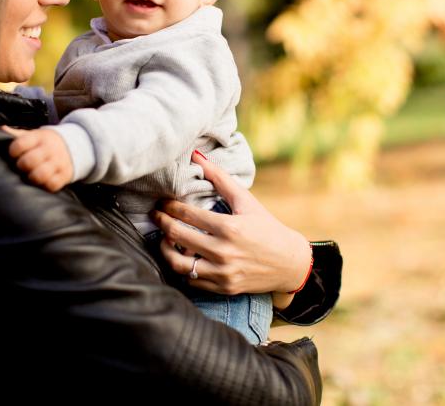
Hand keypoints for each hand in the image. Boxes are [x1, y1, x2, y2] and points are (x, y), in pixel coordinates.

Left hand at [2, 126, 73, 192]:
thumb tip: (2, 129)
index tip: (14, 154)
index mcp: (40, 137)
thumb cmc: (47, 142)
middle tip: (22, 166)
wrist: (76, 144)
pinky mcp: (65, 174)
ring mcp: (59, 162)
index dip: (13, 151)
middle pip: (30, 161)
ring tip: (32, 175)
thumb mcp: (35, 135)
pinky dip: (45, 185)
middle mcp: (50, 149)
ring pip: (41, 174)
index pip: (20, 144)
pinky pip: (52, 184)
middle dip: (22, 165)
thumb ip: (18, 134)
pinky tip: (43, 181)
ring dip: (33, 177)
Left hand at [152, 151, 311, 308]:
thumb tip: (197, 156)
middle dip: (161, 223)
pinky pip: (192, 281)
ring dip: (166, 250)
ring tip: (164, 238)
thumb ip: (220, 178)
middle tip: (155, 216)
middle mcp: (224, 251)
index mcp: (229, 227)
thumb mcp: (246, 200)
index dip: (169, 207)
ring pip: (179, 264)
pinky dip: (182, 268)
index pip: (187, 215)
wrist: (289, 262)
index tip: (162, 202)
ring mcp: (223, 272)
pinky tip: (182, 255)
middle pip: (178, 236)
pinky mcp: (223, 288)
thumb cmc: (267, 227)